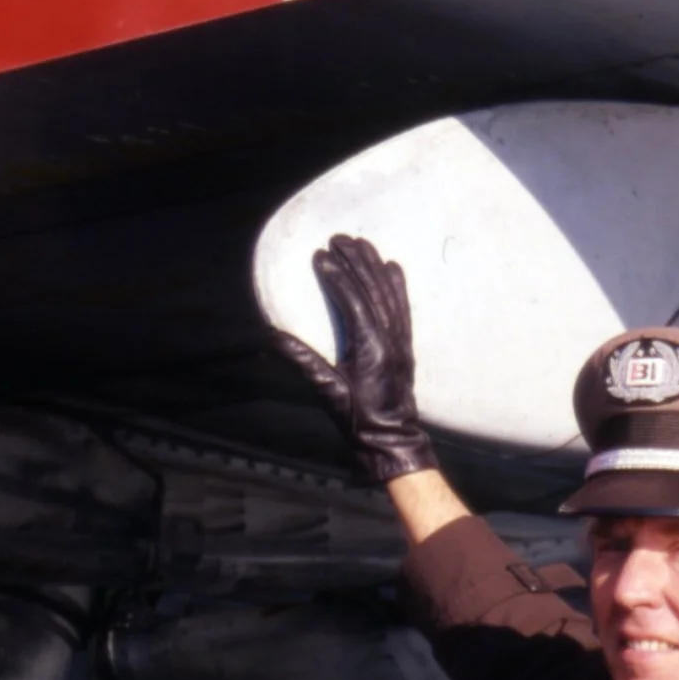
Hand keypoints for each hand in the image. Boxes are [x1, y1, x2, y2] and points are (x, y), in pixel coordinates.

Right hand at [273, 235, 436, 483]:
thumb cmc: (358, 420)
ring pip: (389, 295)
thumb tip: (272, 338)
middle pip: (373, 291)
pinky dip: (398, 287)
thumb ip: (303, 362)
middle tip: (339, 238)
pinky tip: (393, 268)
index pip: (353, 302)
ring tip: (362, 243)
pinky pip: (403, 309)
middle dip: (356, 262)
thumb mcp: (327, 392)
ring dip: (374, 268)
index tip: (321, 256)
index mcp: (372, 348)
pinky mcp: (406, 347)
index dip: (337, 278)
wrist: (391, 441)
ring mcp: (401, 342)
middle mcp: (390, 340)